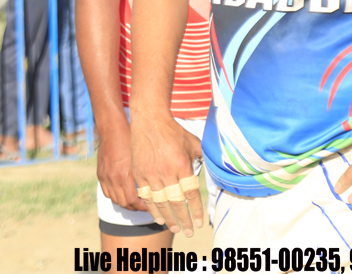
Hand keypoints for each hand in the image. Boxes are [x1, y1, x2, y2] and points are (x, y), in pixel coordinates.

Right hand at [95, 118, 147, 212]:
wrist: (112, 128)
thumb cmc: (130, 138)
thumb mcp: (143, 156)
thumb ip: (148, 173)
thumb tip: (161, 186)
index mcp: (126, 174)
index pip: (134, 201)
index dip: (144, 207)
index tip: (151, 206)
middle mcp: (114, 178)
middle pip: (125, 203)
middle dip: (136, 207)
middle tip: (145, 205)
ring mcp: (106, 177)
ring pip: (115, 200)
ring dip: (125, 203)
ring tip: (135, 201)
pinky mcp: (100, 174)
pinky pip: (107, 192)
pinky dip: (115, 196)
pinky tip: (122, 192)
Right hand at [130, 109, 204, 235]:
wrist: (149, 120)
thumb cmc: (174, 131)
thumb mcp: (194, 143)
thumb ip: (202, 159)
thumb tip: (213, 172)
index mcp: (182, 165)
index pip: (191, 194)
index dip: (196, 210)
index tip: (200, 222)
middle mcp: (166, 171)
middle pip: (176, 202)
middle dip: (183, 219)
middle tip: (189, 231)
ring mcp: (151, 173)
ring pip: (160, 202)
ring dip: (168, 217)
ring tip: (174, 228)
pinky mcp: (139, 173)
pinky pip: (145, 195)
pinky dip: (151, 208)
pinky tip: (158, 217)